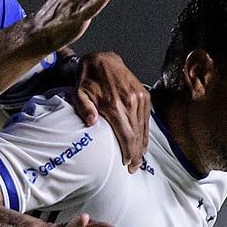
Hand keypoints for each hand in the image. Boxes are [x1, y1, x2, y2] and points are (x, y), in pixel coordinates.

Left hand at [70, 51, 150, 171]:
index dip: (129, 152)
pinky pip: (147, 119)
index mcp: (115, 105)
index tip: (127, 164)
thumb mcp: (79, 93)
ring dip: (143, 145)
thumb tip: (91, 123)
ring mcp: (139, 98)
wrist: (102, 58)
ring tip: (140, 159)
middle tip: (134, 168)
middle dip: (137, 154)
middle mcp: (130, 102)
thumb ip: (84, 108)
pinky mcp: (144, 95)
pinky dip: (146, 132)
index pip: (127, 135)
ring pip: (144, 128)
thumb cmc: (88, 79)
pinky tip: (143, 143)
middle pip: (137, 135)